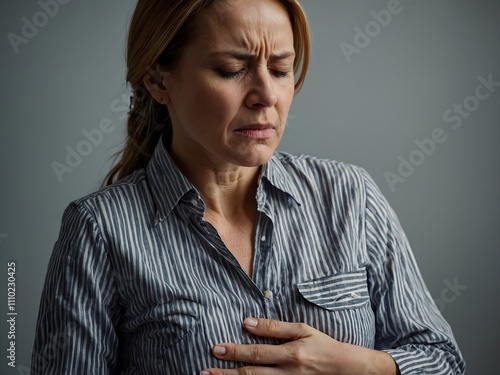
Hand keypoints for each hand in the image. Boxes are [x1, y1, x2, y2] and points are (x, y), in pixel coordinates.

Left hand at [200, 317, 398, 374]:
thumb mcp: (303, 330)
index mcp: (290, 354)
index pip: (256, 353)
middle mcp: (288, 373)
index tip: (215, 348)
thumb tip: (248, 321)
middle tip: (205, 372)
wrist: (348, 369)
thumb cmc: (324, 346)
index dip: (234, 351)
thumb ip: (275, 327)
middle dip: (226, 373)